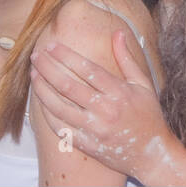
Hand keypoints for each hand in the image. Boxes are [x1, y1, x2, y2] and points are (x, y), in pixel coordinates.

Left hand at [29, 30, 175, 180]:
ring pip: (59, 107)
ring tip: (34, 75)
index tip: (51, 45)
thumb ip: (127, 58)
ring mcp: (94, 129)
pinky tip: (41, 101)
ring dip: (43, 89)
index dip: (66, 56)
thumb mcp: (143, 84)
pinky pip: (60, 128)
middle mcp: (105, 110)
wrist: (151, 154)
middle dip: (48, 68)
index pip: (87, 69)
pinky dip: (47, 114)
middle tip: (36, 56)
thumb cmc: (148, 116)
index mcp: (119, 93)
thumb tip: (118, 32)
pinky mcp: (86, 144)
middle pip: (68, 86)